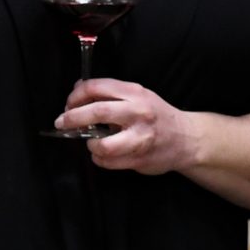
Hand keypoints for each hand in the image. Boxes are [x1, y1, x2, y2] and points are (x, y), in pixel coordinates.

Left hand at [57, 78, 203, 174]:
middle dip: (73, 117)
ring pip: (103, 144)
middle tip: (62, 122)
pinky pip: (109, 162)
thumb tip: (78, 90)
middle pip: (97, 111)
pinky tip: (102, 154)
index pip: (98, 87)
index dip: (76, 95)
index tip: (68, 103)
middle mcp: (138, 113)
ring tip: (90, 141)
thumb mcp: (138, 96)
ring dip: (89, 143)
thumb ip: (111, 93)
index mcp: (135, 93)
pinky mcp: (140, 159)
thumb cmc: (157, 116)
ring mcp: (140, 138)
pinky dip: (99, 159)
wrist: (187, 139)